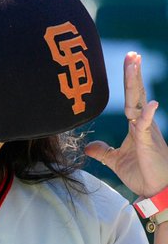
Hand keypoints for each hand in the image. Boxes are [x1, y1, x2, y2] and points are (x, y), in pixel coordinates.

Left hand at [84, 51, 167, 197]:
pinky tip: (149, 103)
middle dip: (133, 74)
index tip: (130, 59)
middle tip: (132, 54)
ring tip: (135, 64)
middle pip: (136, 94)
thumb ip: (102, 151)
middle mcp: (141, 123)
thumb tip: (88, 147)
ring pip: (139, 103)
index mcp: (135, 124)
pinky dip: (147, 114)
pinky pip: (146, 125)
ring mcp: (146, 131)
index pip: (130, 97)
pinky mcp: (148, 142)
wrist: (154, 189)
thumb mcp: (115, 160)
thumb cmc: (140, 172)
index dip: (130, 79)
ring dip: (136, 84)